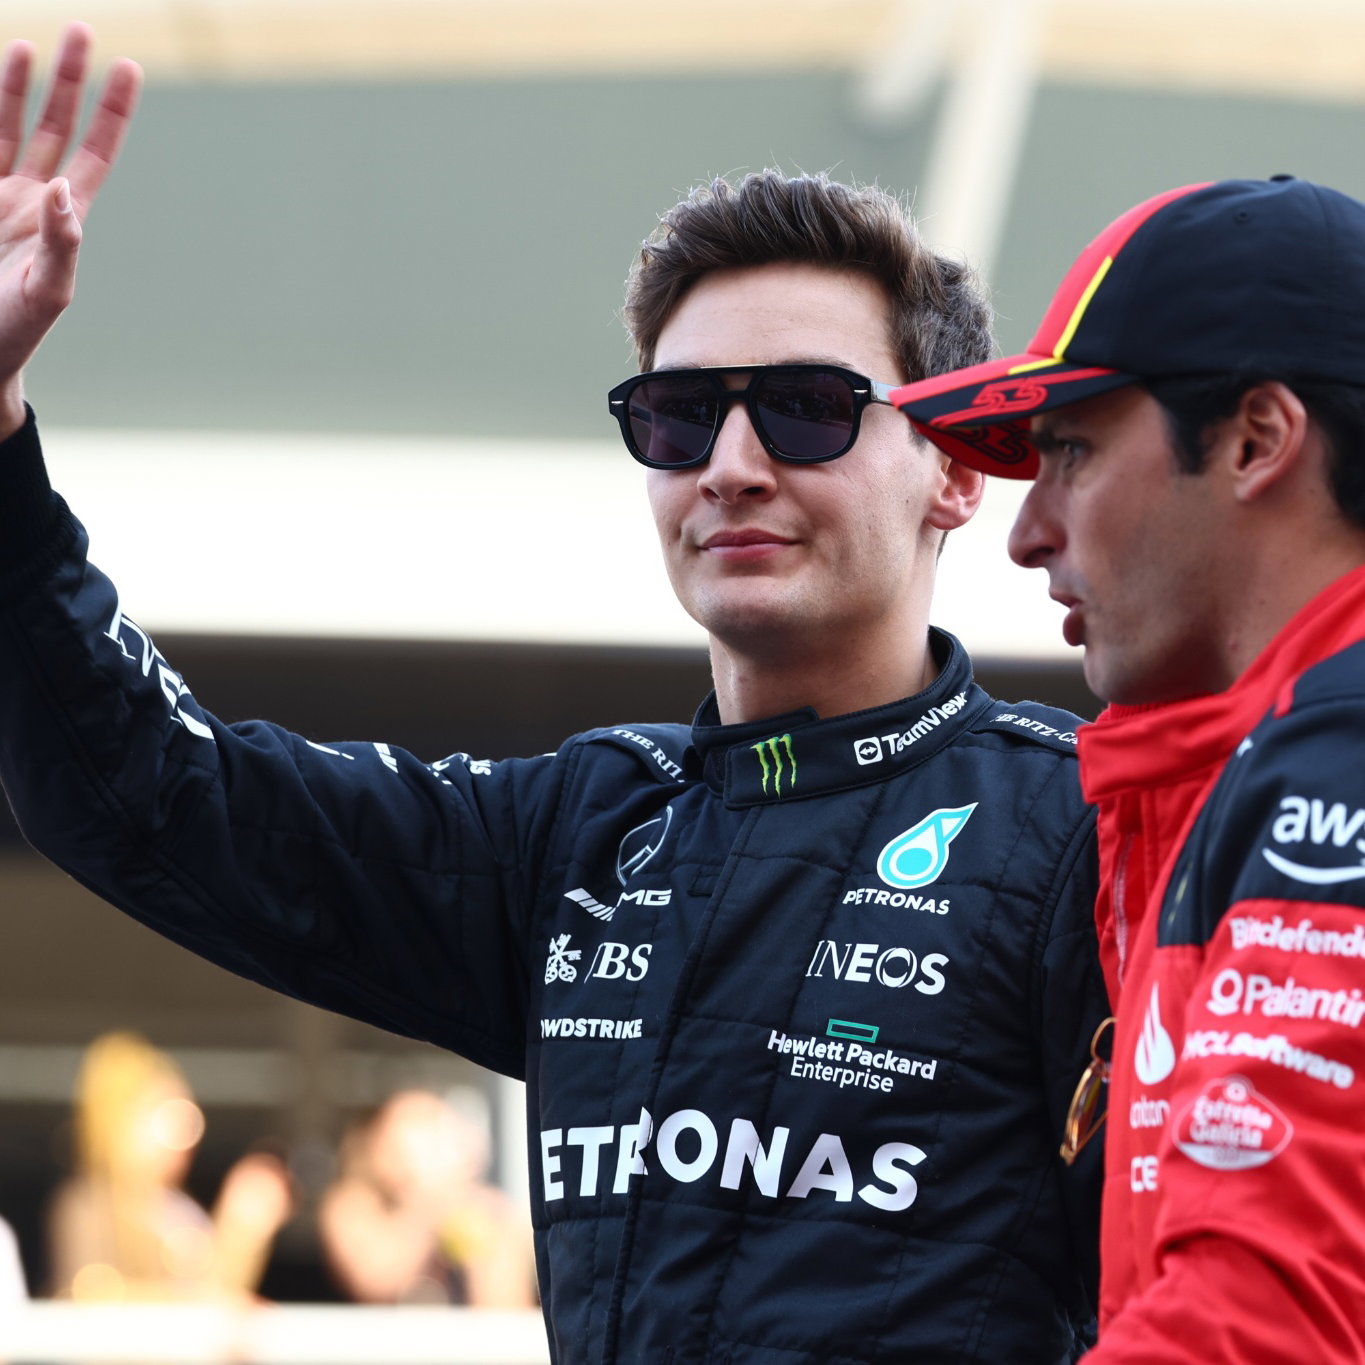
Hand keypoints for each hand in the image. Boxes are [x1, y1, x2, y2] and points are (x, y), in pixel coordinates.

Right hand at [0, 24, 140, 434]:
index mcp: (64, 219)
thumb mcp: (49, 292)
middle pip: (55, 125)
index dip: (113, 112)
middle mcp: (32, 198)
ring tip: (27, 43)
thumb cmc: (18, 331)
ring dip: (16, 84)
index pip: (95, 153)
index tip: (130, 67)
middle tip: (82, 30)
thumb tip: (64, 188)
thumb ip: (62, 243)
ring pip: (8, 126)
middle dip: (68, 80)